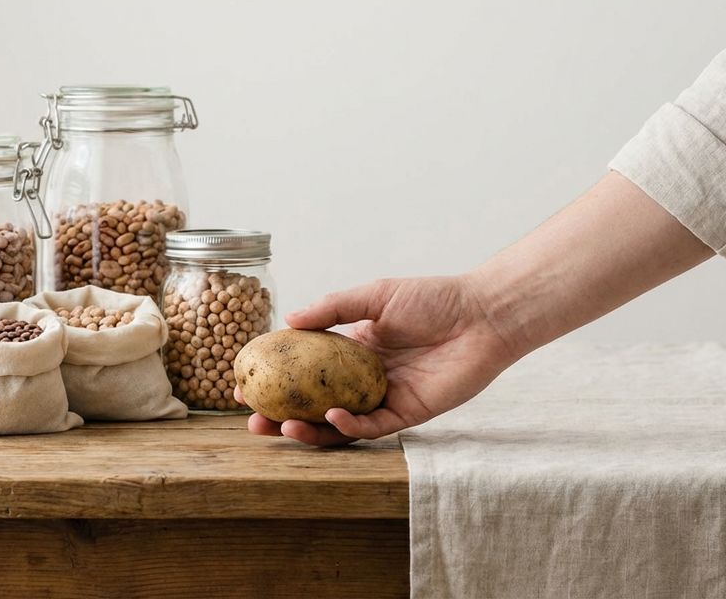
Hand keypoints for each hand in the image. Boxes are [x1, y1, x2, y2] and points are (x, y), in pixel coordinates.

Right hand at [240, 276, 520, 446]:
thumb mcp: (374, 296)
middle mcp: (363, 379)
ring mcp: (383, 398)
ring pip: (338, 424)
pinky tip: (331, 416)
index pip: (305, 371)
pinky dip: (349, 425)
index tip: (244, 381)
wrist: (481, 316)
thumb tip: (288, 320)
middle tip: (252, 417)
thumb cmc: (432, 299)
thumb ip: (333, 308)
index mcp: (353, 350)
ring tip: (281, 426)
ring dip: (309, 429)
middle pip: (314, 404)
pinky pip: (372, 427)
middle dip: (281, 415)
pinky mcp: (408, 414)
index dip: (275, 379)